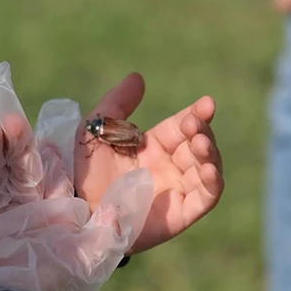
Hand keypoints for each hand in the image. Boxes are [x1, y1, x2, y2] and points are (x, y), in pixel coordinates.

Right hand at [0, 63, 153, 290]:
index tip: (52, 142)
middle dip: (17, 143)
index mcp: (50, 211)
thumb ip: (115, 225)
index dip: (51, 157)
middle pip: (19, 163)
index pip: (52, 174)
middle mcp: (20, 203)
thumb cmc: (44, 287)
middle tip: (15, 123)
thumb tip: (142, 187)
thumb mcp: (89, 257)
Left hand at [75, 73, 223, 253]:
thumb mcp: (95, 131)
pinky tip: (209, 168)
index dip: (196, 114)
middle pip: (198, 145)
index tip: (206, 104)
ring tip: (200, 142)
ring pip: (207, 169)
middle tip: (193, 124)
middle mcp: (169, 167)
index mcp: (153, 146)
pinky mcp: (179, 214)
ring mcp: (176, 190)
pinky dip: (213, 183)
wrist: (77, 211)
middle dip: (201, 132)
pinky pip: (205, 198)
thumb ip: (116, 104)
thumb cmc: (83, 173)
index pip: (182, 126)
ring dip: (210, 153)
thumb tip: (137, 76)